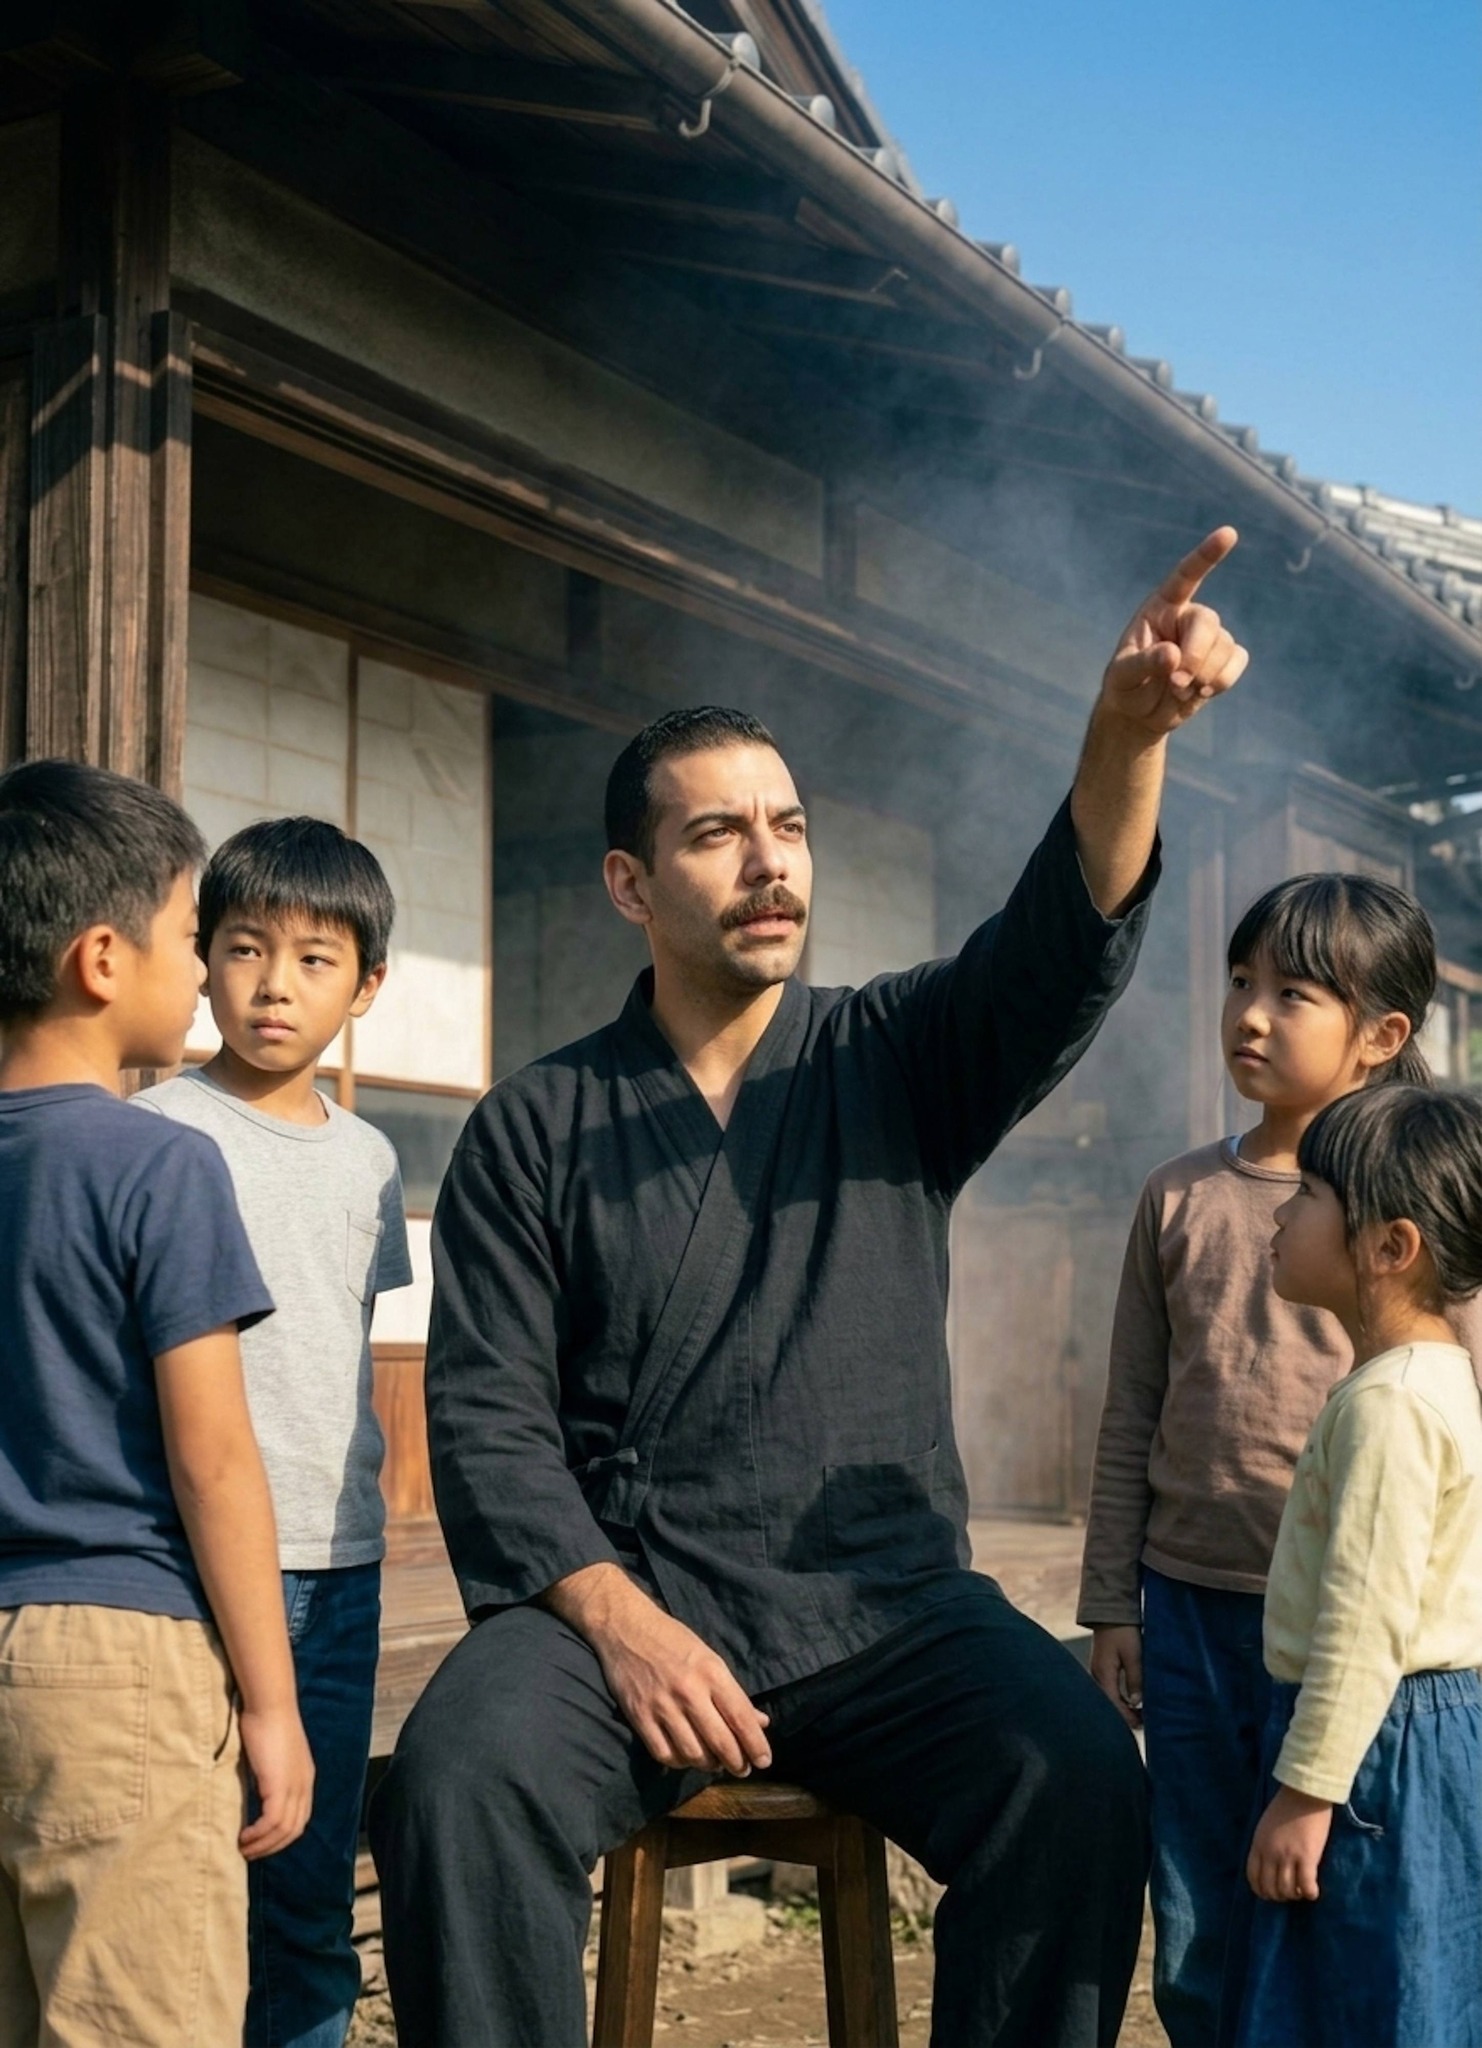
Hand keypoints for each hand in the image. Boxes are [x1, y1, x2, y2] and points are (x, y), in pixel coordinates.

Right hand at [238, 1702, 314, 1860]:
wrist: (270, 1703)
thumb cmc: (265, 1721)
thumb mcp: (270, 1754)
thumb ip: (268, 1774)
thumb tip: (254, 1792)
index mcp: (305, 1777)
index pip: (300, 1818)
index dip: (281, 1836)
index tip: (261, 1843)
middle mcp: (304, 1784)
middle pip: (295, 1830)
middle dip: (272, 1847)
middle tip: (250, 1854)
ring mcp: (295, 1786)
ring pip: (284, 1830)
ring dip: (262, 1845)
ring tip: (242, 1850)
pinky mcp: (280, 1785)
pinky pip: (272, 1822)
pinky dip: (258, 1835)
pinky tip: (243, 1837)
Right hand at [597, 1598, 772, 1775]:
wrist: (626, 1627)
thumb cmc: (673, 1640)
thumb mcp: (709, 1658)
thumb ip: (733, 1693)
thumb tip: (761, 1722)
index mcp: (711, 1673)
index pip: (741, 1718)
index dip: (755, 1745)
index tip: (764, 1762)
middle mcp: (689, 1691)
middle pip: (720, 1741)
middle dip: (737, 1763)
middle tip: (742, 1769)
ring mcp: (662, 1706)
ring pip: (693, 1753)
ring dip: (709, 1765)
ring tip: (715, 1763)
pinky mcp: (639, 1716)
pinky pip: (664, 1754)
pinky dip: (679, 1762)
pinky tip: (686, 1757)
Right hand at [1089, 1625, 1143, 1729]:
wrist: (1110, 1612)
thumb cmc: (1123, 1631)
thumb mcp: (1134, 1655)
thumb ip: (1135, 1680)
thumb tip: (1137, 1703)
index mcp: (1103, 1674)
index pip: (1114, 1705)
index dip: (1127, 1717)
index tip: (1141, 1725)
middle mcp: (1097, 1675)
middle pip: (1109, 1704)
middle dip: (1125, 1716)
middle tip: (1143, 1723)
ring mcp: (1097, 1671)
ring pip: (1109, 1698)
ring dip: (1123, 1707)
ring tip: (1140, 1714)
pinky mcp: (1101, 1667)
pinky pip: (1109, 1689)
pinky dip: (1119, 1698)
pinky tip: (1130, 1701)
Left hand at [1101, 528, 1247, 735]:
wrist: (1140, 713)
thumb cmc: (1126, 686)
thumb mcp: (1123, 676)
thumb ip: (1143, 663)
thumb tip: (1172, 655)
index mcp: (1160, 607)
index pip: (1185, 576)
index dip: (1207, 555)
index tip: (1229, 533)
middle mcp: (1187, 616)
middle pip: (1208, 622)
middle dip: (1196, 656)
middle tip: (1177, 683)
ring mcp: (1209, 636)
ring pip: (1225, 646)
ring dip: (1204, 675)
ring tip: (1179, 691)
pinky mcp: (1224, 658)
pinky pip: (1238, 661)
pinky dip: (1221, 681)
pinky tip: (1200, 692)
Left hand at [1246, 1784, 1332, 1901]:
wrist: (1304, 1793)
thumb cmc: (1286, 1806)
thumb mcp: (1265, 1826)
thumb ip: (1264, 1845)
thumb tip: (1270, 1866)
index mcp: (1258, 1844)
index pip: (1253, 1877)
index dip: (1262, 1891)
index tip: (1271, 1893)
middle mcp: (1270, 1853)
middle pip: (1270, 1888)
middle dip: (1279, 1896)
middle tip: (1290, 1892)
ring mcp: (1288, 1856)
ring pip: (1287, 1890)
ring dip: (1295, 1895)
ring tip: (1302, 1890)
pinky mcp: (1307, 1856)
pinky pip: (1306, 1885)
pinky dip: (1310, 1893)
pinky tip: (1313, 1891)